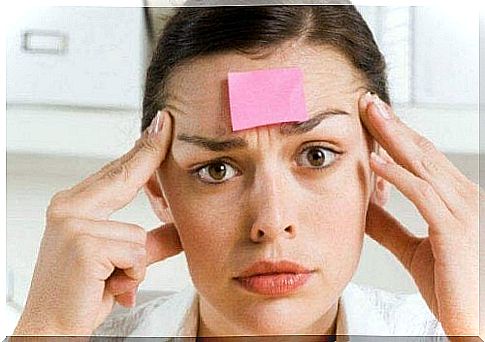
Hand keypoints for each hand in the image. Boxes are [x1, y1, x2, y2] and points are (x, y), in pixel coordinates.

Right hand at [13, 111, 182, 334]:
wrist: (51, 328)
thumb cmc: (81, 292)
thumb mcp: (120, 261)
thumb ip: (149, 242)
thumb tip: (179, 228)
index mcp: (73, 206)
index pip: (116, 173)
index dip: (141, 151)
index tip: (160, 127)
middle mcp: (69, 209)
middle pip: (124, 176)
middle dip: (149, 154)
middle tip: (165, 121)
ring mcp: (74, 224)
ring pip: (138, 235)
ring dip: (134, 265)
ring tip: (110, 280)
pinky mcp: (85, 244)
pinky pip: (136, 254)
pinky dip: (131, 276)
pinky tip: (107, 286)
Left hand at [359, 93, 480, 336]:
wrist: (472, 321)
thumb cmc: (450, 285)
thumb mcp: (412, 248)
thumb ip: (389, 224)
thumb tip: (364, 202)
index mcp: (454, 200)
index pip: (421, 158)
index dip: (395, 135)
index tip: (371, 116)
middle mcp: (462, 198)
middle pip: (421, 152)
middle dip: (392, 125)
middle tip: (367, 101)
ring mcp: (462, 212)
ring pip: (422, 164)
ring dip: (392, 138)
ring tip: (368, 115)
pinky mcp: (453, 230)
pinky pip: (421, 194)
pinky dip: (397, 175)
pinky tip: (375, 161)